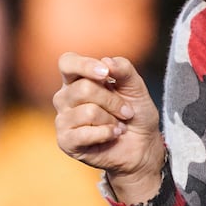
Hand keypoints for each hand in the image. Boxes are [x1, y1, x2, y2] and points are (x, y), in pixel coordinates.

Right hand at [54, 53, 165, 203]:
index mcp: (78, 79)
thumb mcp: (136, 87)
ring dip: (112, 119)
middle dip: (113, 101)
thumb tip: (106, 61)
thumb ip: (124, 70)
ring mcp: (63, 119)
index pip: (67, 62)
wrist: (142, 145)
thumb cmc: (135, 113)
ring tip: (118, 125)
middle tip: (126, 111)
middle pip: (84, 88)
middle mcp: (65, 97)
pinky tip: (112, 134)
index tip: (106, 73)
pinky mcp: (66, 141)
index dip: (84, 65)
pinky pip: (85, 133)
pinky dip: (107, 133)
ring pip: (88, 112)